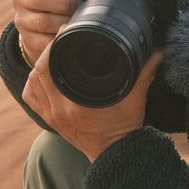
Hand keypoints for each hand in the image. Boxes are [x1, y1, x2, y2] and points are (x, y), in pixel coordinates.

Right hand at [12, 0, 78, 65]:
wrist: (35, 29)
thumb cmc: (52, 1)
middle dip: (65, 3)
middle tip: (80, 6)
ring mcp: (22, 18)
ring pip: (43, 22)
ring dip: (64, 23)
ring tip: (78, 22)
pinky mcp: (26, 38)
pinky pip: (44, 42)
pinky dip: (59, 40)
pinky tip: (69, 36)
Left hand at [22, 42, 165, 161]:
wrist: (115, 155)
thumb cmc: (123, 129)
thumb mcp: (135, 101)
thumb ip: (144, 75)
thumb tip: (157, 53)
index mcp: (75, 105)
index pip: (49, 68)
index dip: (53, 46)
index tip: (63, 33)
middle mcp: (58, 111)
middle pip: (37, 73)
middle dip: (45, 53)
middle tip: (58, 41)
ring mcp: (52, 117)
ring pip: (32, 84)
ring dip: (38, 68)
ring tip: (51, 56)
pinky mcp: (50, 121)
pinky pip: (32, 99)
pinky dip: (34, 85)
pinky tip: (43, 77)